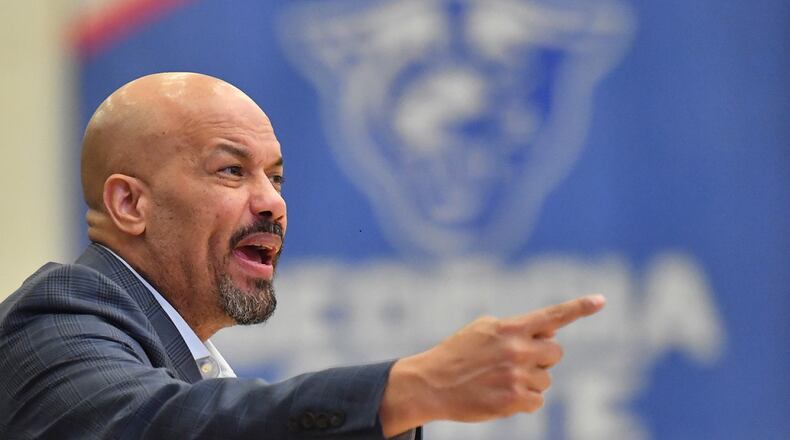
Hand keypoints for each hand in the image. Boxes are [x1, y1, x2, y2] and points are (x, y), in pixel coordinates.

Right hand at [379, 294, 605, 436]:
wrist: (432, 383)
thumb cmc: (458, 354)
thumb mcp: (483, 329)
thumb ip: (516, 327)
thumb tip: (549, 331)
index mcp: (510, 327)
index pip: (552, 316)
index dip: (579, 308)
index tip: (601, 300)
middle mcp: (517, 349)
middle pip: (556, 353)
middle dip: (542, 357)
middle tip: (517, 360)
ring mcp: (517, 376)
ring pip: (546, 379)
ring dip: (530, 381)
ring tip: (501, 379)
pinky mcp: (513, 400)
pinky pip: (537, 401)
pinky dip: (523, 401)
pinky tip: (501, 394)